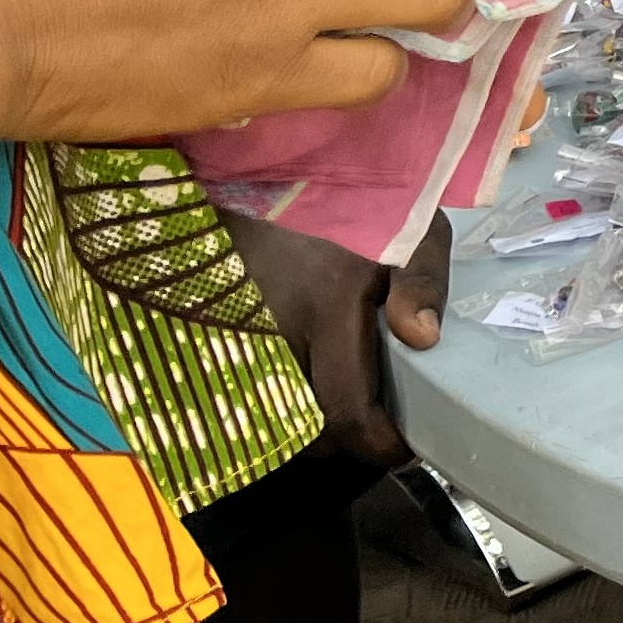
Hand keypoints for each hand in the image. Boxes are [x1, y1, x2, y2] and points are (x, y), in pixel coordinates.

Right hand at [224, 208, 448, 467]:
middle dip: (348, 438)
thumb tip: (423, 338)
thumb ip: (423, 278)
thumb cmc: (336, 202)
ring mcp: (227, 347)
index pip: (346, 411)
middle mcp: (271, 334)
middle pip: (309, 432)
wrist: (238, 175)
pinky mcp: (199, 350)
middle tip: (378, 420)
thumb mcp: (401, 223)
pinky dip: (273, 408)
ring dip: (309, 425)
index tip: (406, 446)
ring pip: (274, 424)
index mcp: (326, 305)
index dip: (379, 445)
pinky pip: (241, 405)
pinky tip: (298, 382)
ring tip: (342, 399)